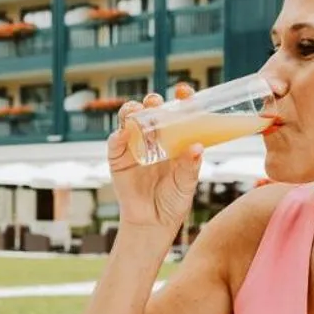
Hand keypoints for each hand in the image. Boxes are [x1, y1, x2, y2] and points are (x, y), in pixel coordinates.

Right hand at [109, 86, 202, 232]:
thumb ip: (190, 166)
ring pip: (130, 120)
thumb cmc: (173, 201)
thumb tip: (197, 147)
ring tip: (138, 112)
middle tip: (157, 102)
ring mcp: (134, 146)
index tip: (184, 91)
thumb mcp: (186, 183)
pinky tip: (125, 132)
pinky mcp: (118, 158)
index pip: (177, 112)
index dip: (180, 99)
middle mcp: (154, 138)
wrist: (153, 222)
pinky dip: (119, 134)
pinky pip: (115, 141)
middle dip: (153, 102)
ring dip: (132, 111)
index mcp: (174, 139)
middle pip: (151, 111)